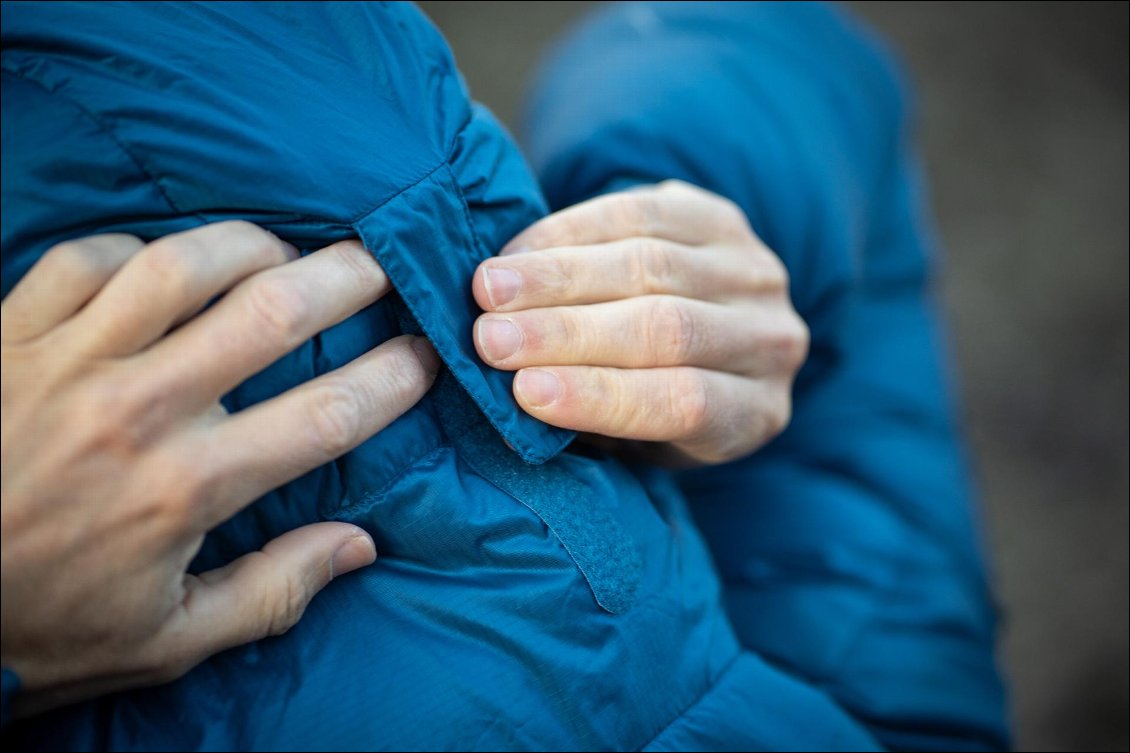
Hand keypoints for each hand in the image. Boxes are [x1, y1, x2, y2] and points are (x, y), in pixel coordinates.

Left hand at [0, 223, 437, 715]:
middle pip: (270, 313)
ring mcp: (67, 363)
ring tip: (283, 250)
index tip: (425, 358)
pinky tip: (164, 264)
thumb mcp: (168, 640)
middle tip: (379, 265)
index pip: (327, 418)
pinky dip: (137, 250)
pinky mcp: (7, 335)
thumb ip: (273, 592)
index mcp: (186, 488)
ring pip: (180, 265)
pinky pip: (86, 260)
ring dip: (251, 245)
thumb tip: (360, 547)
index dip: (394, 379)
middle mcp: (138, 412)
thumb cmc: (43, 627)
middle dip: (347, 278)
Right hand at [472, 181, 806, 466]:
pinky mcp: (720, 215)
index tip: (524, 391)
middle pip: (665, 328)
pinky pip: (639, 212)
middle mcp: (770, 340)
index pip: (683, 401)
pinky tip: (517, 252)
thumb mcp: (636, 445)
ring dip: (556, 276)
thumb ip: (592, 423)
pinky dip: (568, 231)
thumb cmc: (652, 407)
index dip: (600, 395)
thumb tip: (517, 394)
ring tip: (488, 290)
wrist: (698, 336)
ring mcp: (753, 271)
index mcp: (753, 413)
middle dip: (565, 332)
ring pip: (649, 264)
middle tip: (489, 339)